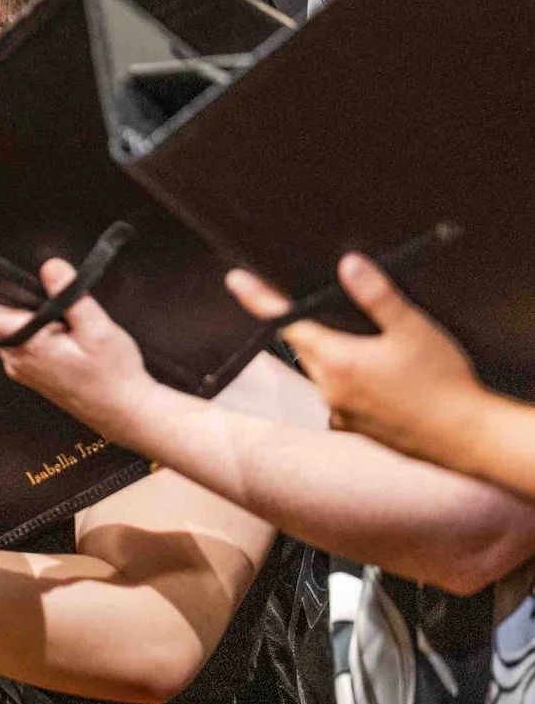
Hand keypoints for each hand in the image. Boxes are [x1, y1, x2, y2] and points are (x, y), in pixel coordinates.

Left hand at [0, 260, 166, 449]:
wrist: (127, 413)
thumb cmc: (114, 375)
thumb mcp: (99, 330)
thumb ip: (71, 297)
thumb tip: (50, 267)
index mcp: (26, 343)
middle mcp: (15, 357)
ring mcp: (21, 367)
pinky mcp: (31, 371)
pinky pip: (12, 340)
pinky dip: (7, 321)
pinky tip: (16, 308)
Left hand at [225, 257, 485, 461]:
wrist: (468, 438)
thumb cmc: (443, 384)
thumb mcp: (412, 329)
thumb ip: (377, 295)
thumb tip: (349, 265)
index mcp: (338, 361)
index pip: (286, 323)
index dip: (260, 299)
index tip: (236, 281)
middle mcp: (329, 390)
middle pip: (304, 347)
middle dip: (308, 327)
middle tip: (325, 311)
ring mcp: (339, 413)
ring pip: (321, 373)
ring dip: (331, 356)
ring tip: (363, 347)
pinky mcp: (354, 429)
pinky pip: (338, 397)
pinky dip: (347, 381)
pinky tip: (376, 379)